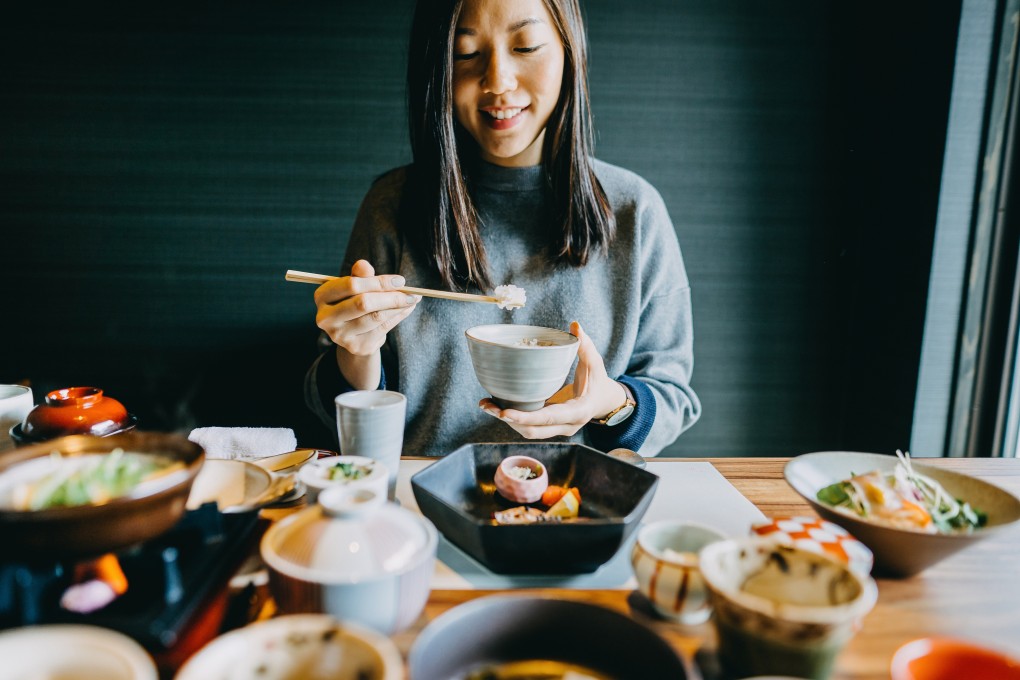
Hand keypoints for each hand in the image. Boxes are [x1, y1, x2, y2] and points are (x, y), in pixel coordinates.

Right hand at [314, 260, 418, 388]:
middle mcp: (326, 318)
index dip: (378, 282)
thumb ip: (360, 275)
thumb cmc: (354, 301)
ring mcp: (340, 335)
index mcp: (322, 296)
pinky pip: (383, 329)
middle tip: (411, 293)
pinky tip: (406, 309)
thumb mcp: (354, 285)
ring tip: (412, 299)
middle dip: (391, 297)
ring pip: (376, 317)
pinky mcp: (356, 346)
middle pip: (363, 303)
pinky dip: (398, 317)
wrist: (353, 334)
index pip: (351, 285)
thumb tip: (364, 265)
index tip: (400, 281)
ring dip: (398, 307)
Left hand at [479, 321, 627, 438]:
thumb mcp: (595, 363)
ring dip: (507, 421)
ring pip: (528, 432)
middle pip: (534, 430)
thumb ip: (585, 345)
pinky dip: (513, 419)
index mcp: (579, 411)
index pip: (550, 418)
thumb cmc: (598, 380)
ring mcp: (558, 429)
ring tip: (486, 404)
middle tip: (487, 405)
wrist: (604, 402)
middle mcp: (567, 425)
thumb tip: (575, 325)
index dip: (526, 417)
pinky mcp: (549, 427)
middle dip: (509, 420)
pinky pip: (529, 427)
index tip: (505, 413)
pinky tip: (496, 406)